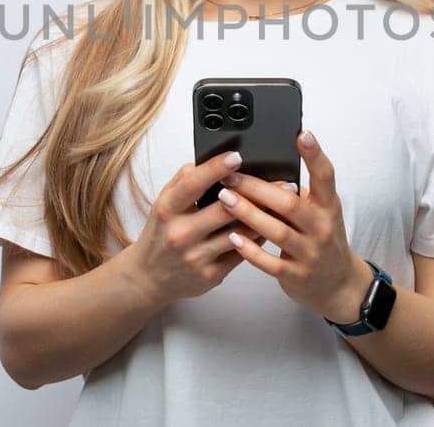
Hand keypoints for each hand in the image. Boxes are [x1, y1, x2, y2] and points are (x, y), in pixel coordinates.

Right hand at [121, 150, 267, 306]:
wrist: (149, 277)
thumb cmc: (160, 235)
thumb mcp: (163, 204)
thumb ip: (183, 181)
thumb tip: (208, 161)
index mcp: (167, 210)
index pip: (193, 184)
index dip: (216, 168)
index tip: (236, 156)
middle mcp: (180, 233)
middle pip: (225, 209)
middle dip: (256, 193)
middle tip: (282, 182)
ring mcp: (196, 256)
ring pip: (240, 233)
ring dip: (264, 217)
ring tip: (284, 204)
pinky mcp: (210, 274)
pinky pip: (242, 252)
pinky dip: (258, 238)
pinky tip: (269, 226)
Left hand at [217, 129, 375, 323]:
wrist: (337, 283)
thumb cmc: (322, 238)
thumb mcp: (321, 212)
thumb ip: (300, 193)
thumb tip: (265, 166)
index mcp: (329, 206)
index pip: (325, 176)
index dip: (315, 154)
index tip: (302, 134)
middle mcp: (322, 227)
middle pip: (290, 203)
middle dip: (258, 188)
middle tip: (231, 175)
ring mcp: (310, 253)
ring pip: (278, 231)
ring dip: (248, 214)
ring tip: (224, 199)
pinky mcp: (296, 275)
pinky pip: (271, 263)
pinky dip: (251, 250)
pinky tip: (233, 238)